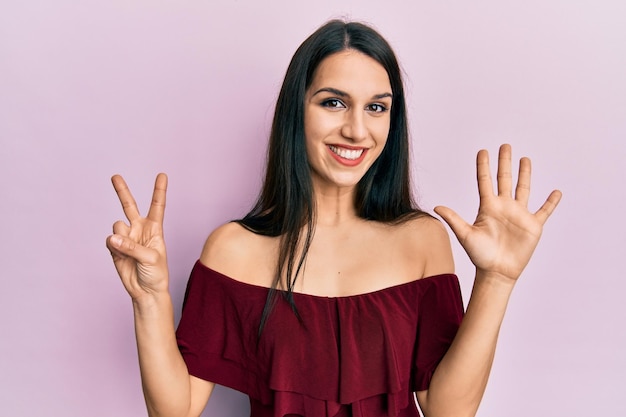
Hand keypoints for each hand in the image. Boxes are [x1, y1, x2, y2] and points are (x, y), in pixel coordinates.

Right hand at [106, 173, 168, 299]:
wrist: (145, 291)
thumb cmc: (156, 274)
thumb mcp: (151, 258)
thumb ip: (132, 246)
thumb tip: (113, 237)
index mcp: (155, 229)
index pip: (157, 206)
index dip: (159, 190)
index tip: (162, 174)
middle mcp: (140, 230)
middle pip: (129, 206)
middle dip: (122, 191)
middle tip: (115, 176)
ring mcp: (126, 238)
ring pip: (117, 226)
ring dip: (120, 236)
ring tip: (127, 250)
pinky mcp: (115, 248)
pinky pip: (110, 241)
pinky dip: (113, 247)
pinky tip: (120, 256)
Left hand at [434, 144, 561, 281]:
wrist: (496, 272)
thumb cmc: (479, 255)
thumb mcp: (465, 235)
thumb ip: (453, 219)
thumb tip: (436, 206)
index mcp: (487, 207)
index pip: (485, 181)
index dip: (484, 166)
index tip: (483, 151)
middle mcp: (503, 207)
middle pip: (504, 179)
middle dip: (504, 162)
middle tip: (505, 145)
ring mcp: (519, 215)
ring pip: (523, 189)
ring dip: (525, 174)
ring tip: (525, 159)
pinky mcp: (533, 226)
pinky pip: (544, 211)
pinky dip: (551, 202)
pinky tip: (556, 192)